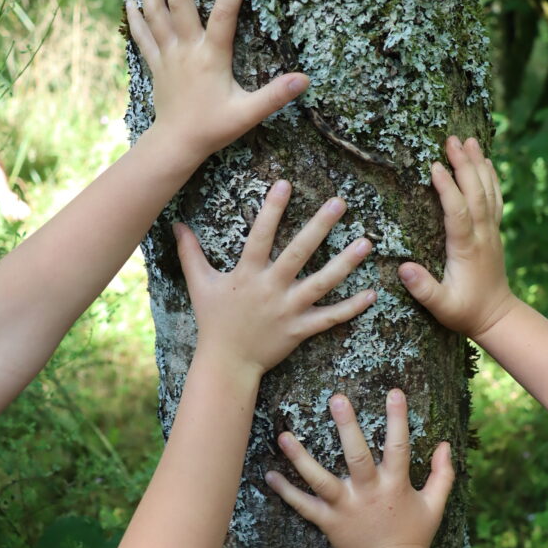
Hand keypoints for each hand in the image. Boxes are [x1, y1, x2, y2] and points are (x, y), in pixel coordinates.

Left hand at [126, 0, 308, 161]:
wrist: (177, 144)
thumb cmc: (214, 128)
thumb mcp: (249, 113)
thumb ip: (275, 95)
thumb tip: (304, 80)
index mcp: (211, 56)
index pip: (225, 14)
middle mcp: (186, 49)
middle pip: (179, 0)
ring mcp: (168, 55)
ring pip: (155, 11)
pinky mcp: (156, 65)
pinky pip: (143, 35)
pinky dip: (136, 16)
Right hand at [173, 181, 375, 374]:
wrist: (226, 363)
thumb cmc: (214, 320)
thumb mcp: (199, 284)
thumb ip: (190, 253)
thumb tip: (175, 224)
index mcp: (247, 274)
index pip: (261, 236)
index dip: (272, 210)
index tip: (286, 184)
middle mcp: (270, 288)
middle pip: (299, 253)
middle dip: (320, 227)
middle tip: (340, 203)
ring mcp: (288, 309)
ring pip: (322, 283)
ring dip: (345, 263)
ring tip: (366, 243)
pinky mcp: (300, 329)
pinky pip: (330, 317)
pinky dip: (351, 307)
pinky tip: (372, 293)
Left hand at [265, 389, 453, 547]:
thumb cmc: (414, 535)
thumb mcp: (435, 505)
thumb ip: (442, 474)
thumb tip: (447, 444)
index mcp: (394, 486)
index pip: (399, 446)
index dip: (398, 418)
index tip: (395, 391)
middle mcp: (368, 494)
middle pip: (356, 456)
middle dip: (346, 427)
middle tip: (336, 398)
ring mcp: (345, 508)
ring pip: (320, 480)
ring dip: (301, 458)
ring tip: (284, 436)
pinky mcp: (328, 523)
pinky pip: (303, 506)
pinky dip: (286, 492)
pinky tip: (268, 474)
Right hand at [397, 136, 517, 339]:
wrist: (497, 316)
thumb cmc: (465, 312)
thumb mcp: (441, 307)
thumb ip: (424, 289)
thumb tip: (404, 267)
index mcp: (467, 249)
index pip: (458, 212)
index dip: (448, 188)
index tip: (435, 166)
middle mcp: (483, 235)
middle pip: (476, 193)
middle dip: (464, 165)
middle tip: (452, 140)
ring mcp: (492, 231)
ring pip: (488, 191)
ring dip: (479, 164)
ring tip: (469, 140)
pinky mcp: (494, 231)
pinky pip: (495, 198)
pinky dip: (491, 177)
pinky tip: (485, 161)